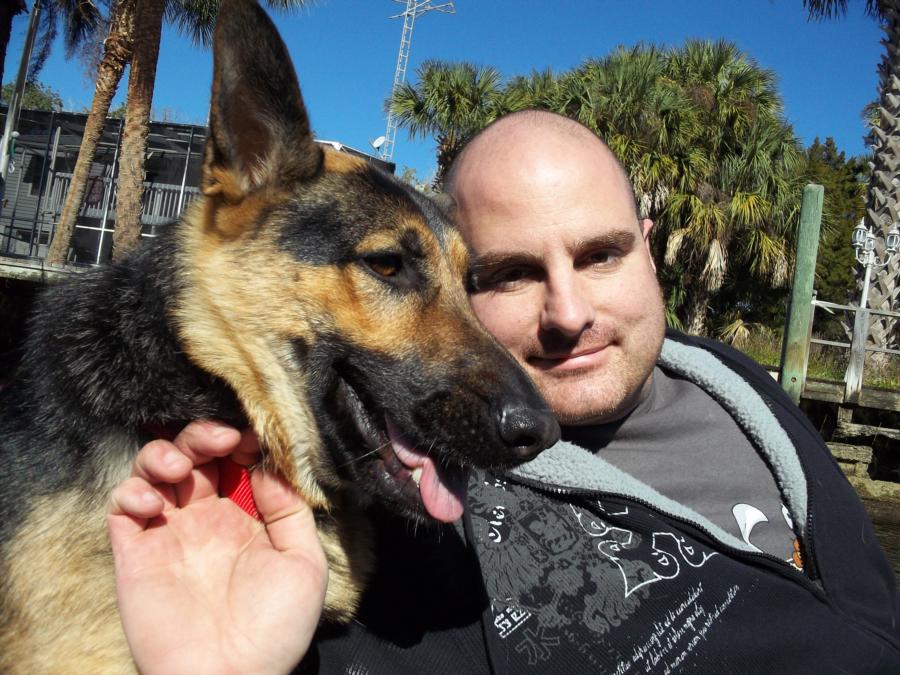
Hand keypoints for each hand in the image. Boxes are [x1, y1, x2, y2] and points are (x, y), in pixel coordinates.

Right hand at [107, 421, 326, 674]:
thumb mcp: (304, 564)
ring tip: (181, 468)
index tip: (251, 438)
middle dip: (204, 434)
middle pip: (197, 453)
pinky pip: (122, 504)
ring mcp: (170, 532)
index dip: (243, 440)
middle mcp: (207, 519)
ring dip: (164, 453)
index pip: (238, 460)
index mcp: (248, 518)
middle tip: (218, 439)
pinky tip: (157, 504)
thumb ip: (290, 510)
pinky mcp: (135, 551)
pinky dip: (133, 490)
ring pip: (154, 468)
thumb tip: (269, 465)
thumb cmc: (274, 629)